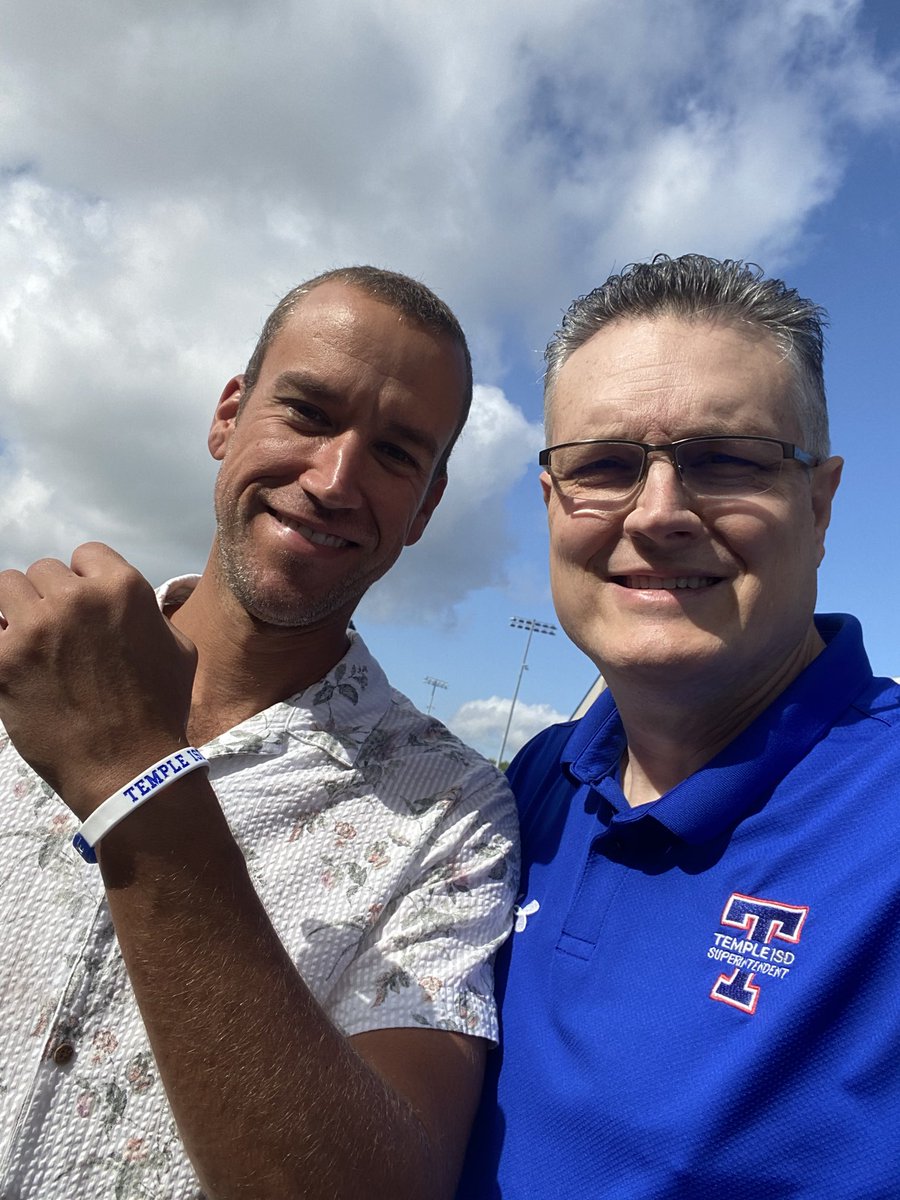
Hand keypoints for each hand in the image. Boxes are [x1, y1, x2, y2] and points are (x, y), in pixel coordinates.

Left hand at [0, 543, 196, 815]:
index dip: (85, 582)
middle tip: (60, 638)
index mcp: (123, 588)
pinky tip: (13, 664)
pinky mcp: (3, 660)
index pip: (85, 555)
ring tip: (31, 646)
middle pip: (43, 571)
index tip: (86, 613)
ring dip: (18, 613)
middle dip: (50, 600)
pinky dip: (0, 645)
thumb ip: (148, 612)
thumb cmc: (161, 710)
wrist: (129, 767)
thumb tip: (128, 602)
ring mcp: (36, 627)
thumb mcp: (178, 649)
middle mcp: (77, 599)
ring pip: (7, 588)